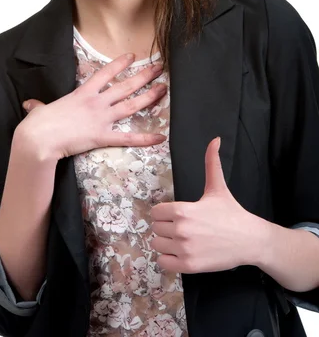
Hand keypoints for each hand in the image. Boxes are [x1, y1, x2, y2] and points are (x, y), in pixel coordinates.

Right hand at [15, 53, 166, 162]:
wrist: (39, 139)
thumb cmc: (38, 124)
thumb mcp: (39, 110)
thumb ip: (39, 106)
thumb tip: (30, 105)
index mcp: (82, 93)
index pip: (105, 73)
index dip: (120, 63)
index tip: (132, 56)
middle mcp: (95, 102)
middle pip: (125, 86)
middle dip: (144, 76)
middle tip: (158, 68)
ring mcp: (101, 118)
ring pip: (131, 105)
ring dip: (149, 97)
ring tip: (163, 89)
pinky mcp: (102, 136)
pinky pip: (128, 138)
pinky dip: (145, 138)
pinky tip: (160, 137)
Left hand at [150, 137, 259, 272]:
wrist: (250, 240)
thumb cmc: (231, 213)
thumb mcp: (218, 187)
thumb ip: (211, 163)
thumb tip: (215, 139)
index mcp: (184, 210)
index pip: (156, 212)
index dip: (165, 213)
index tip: (177, 215)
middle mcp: (181, 230)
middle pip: (155, 228)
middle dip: (166, 227)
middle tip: (182, 227)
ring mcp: (185, 249)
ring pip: (157, 245)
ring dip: (166, 243)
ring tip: (181, 240)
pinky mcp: (189, 266)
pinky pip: (163, 263)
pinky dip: (169, 259)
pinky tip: (181, 253)